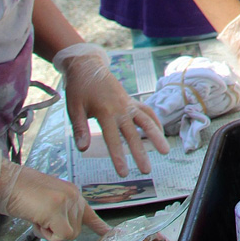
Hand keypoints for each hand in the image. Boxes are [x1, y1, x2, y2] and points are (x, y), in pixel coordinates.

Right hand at [0, 146, 109, 240]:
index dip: (98, 226)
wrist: (6, 182)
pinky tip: (37, 220)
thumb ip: (59, 211)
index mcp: (72, 193)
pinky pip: (61, 236)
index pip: (89, 213)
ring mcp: (67, 202)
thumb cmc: (20, 194)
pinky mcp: (57, 210)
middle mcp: (75, 196)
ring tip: (37, 216)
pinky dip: (48, 235)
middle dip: (56, 230)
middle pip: (76, 229)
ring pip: (69, 234)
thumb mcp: (46, 202)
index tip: (109, 233)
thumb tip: (63, 228)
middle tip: (40, 218)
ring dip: (50, 232)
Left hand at [56, 44, 169, 177]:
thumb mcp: (73, 109)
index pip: (113, 139)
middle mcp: (120, 109)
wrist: (87, 67)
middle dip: (140, 153)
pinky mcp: (131, 101)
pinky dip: (155, 121)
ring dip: (157, 136)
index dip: (119, 157)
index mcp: (105, 112)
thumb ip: (80, 129)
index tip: (124, 173)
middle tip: (147, 170)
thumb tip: (82, 149)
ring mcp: (128, 104)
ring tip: (166, 151)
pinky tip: (160, 132)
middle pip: (133, 134)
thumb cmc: (78, 89)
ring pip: (146, 121)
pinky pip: (146, 111)